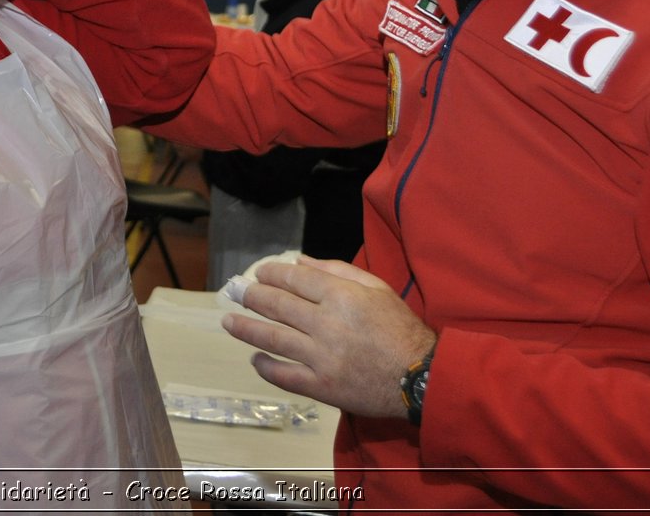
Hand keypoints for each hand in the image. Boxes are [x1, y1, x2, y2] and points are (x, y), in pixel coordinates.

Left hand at [222, 256, 435, 418]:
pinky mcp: (322, 386)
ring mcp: (322, 357)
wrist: (421, 378)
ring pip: (273, 338)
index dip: (271, 274)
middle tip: (235, 292)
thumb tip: (300, 261)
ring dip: (246, 328)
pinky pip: (285, 375)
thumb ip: (339, 271)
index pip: (294, 279)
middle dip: (251, 296)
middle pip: (277, 305)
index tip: (258, 273)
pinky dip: (266, 366)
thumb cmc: (400, 328)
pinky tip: (255, 358)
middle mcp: (327, 324)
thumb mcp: (378, 288)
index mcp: (342, 296)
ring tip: (228, 322)